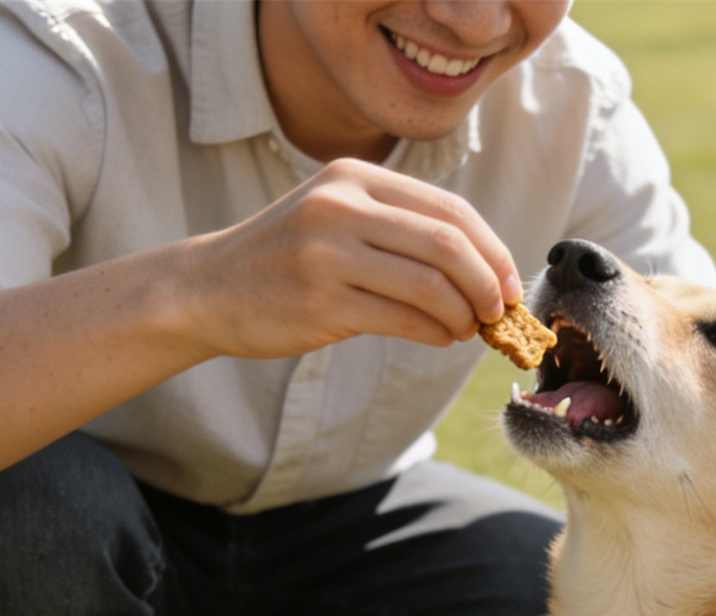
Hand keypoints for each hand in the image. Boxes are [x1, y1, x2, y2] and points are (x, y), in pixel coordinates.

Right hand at [186, 157, 520, 359]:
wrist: (207, 288)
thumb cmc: (285, 258)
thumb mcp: (336, 215)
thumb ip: (399, 227)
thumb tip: (484, 269)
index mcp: (354, 177)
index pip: (449, 210)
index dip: (492, 249)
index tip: (509, 281)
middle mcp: (341, 206)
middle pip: (448, 244)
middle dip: (488, 283)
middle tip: (499, 311)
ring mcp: (328, 253)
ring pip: (430, 284)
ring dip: (463, 315)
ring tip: (466, 329)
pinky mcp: (320, 301)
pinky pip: (402, 319)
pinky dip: (434, 332)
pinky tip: (439, 337)